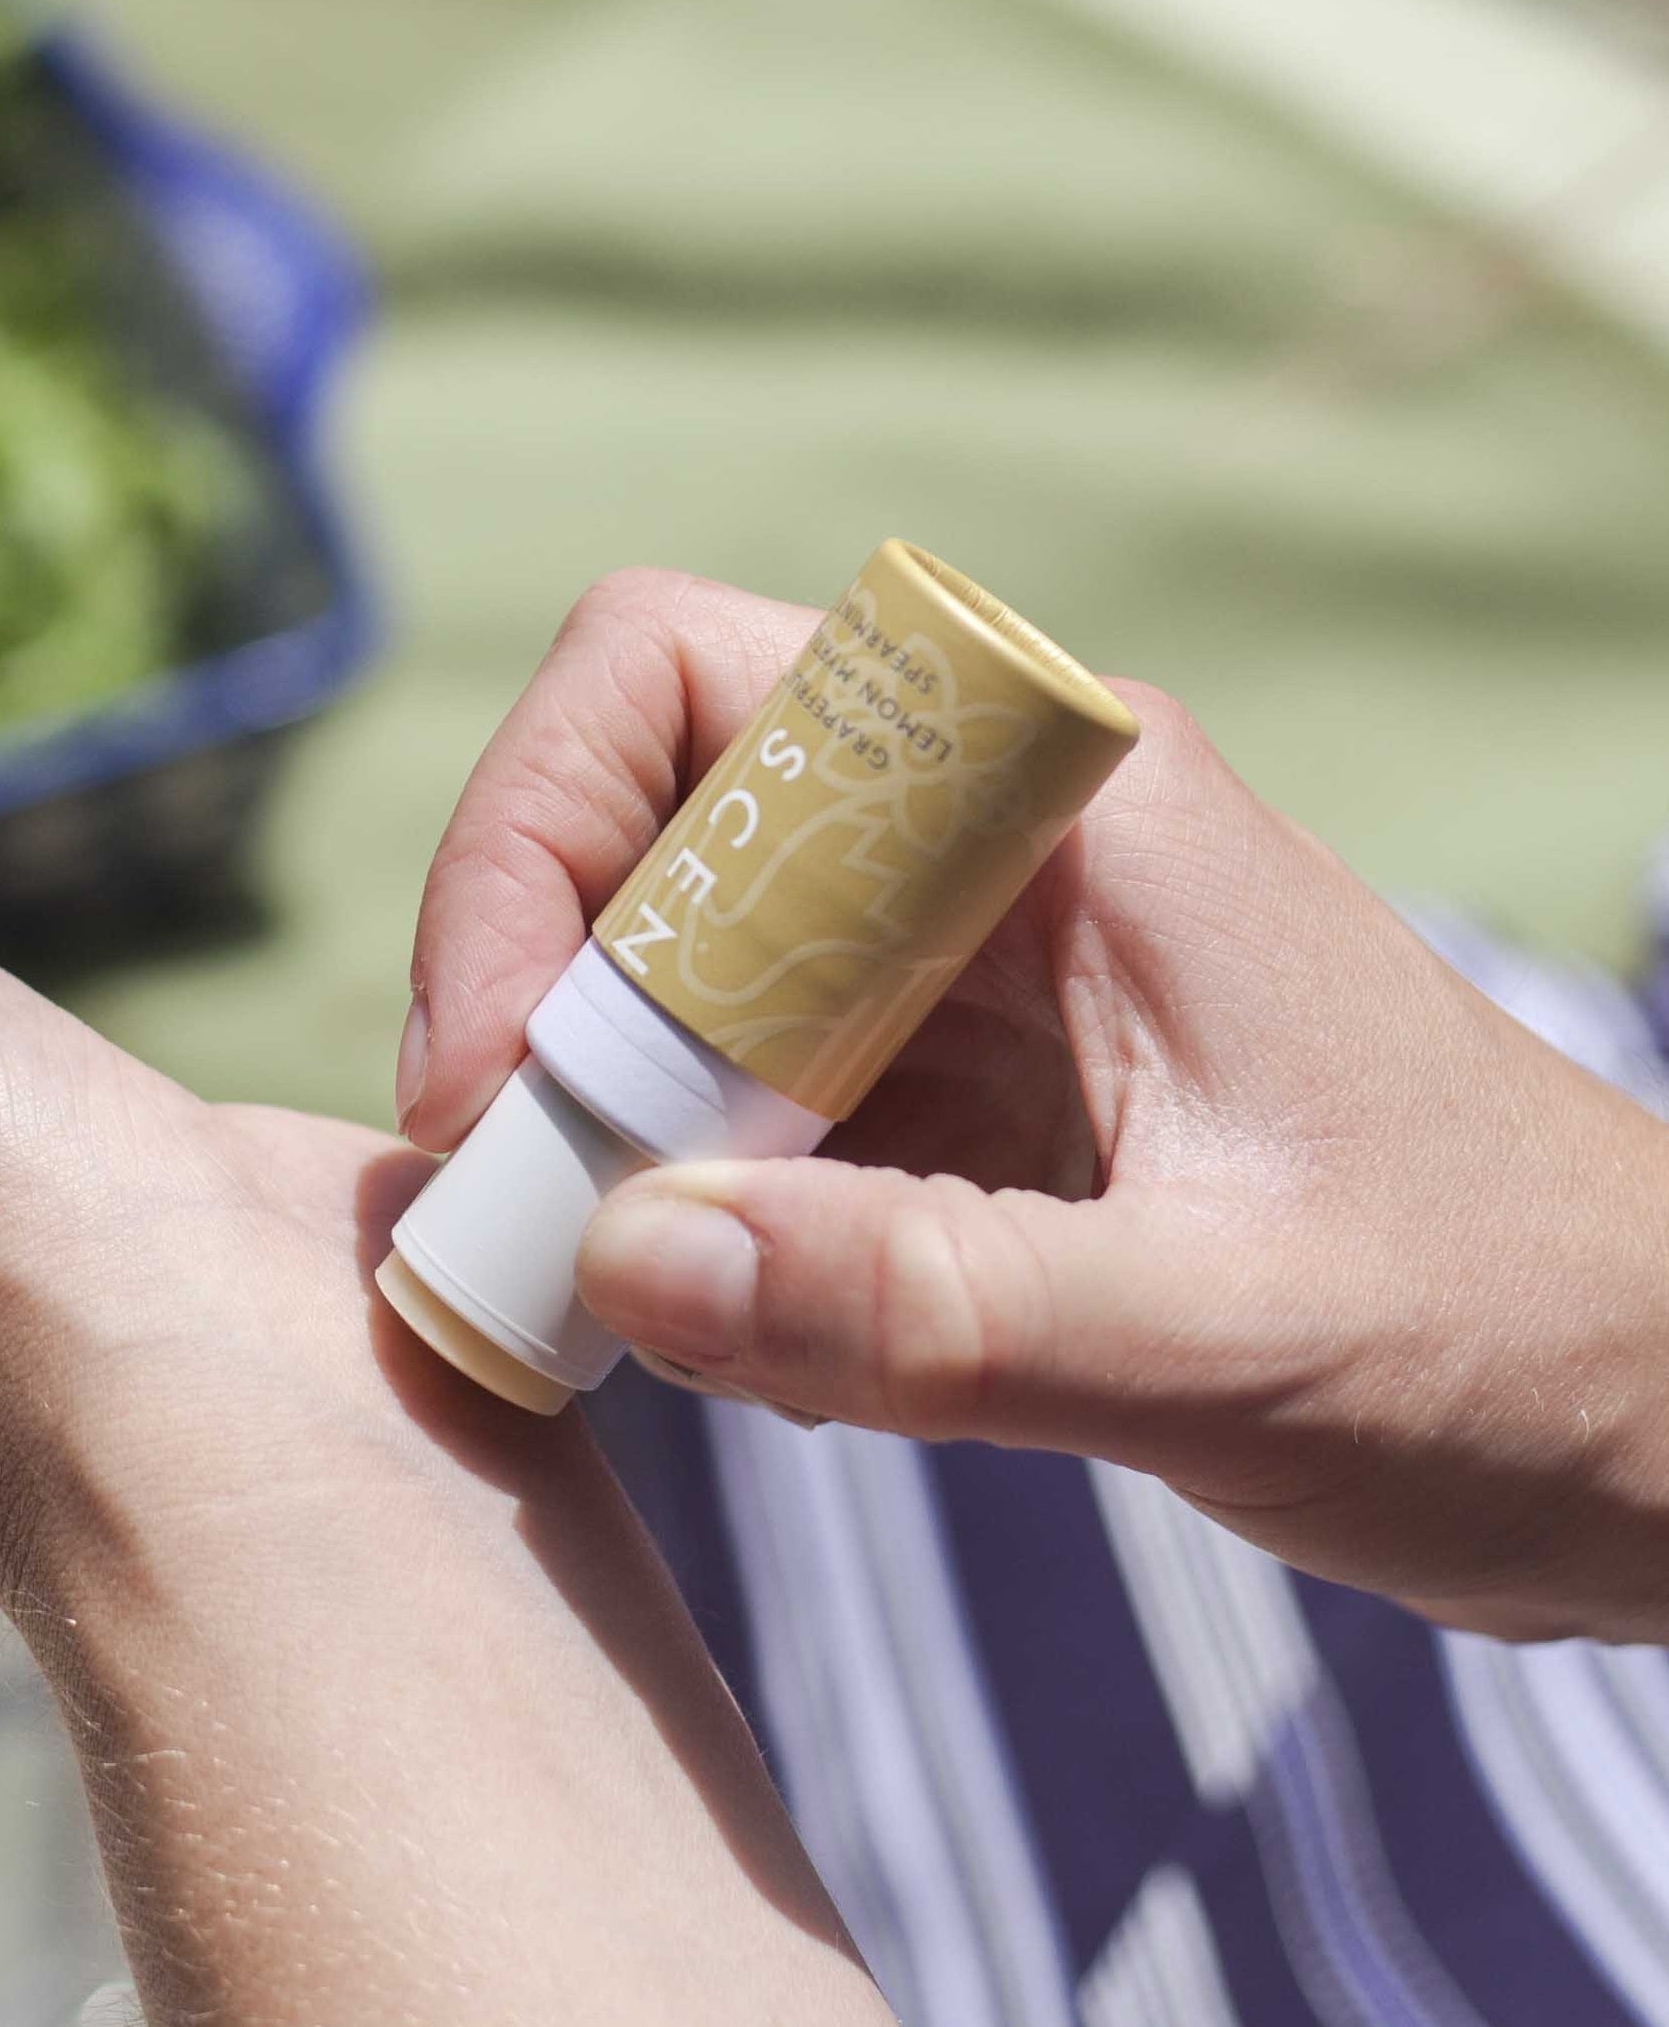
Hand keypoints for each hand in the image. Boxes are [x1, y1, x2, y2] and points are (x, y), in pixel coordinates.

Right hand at [399, 568, 1668, 1638]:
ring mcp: (956, 972)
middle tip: (520, 1221)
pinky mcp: (950, 1098)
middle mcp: (978, 847)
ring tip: (640, 1308)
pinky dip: (690, 1225)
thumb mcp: (1235, 1340)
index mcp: (1054, 796)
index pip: (677, 676)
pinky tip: (771, 1349)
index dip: (533, 837)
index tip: (503, 1068)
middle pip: (635, 833)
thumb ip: (933, 1305)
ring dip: (602, 1136)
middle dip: (544, 1016)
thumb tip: (619, 1257)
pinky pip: (732, 1115)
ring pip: (661, 983)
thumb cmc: (1523, 1344)